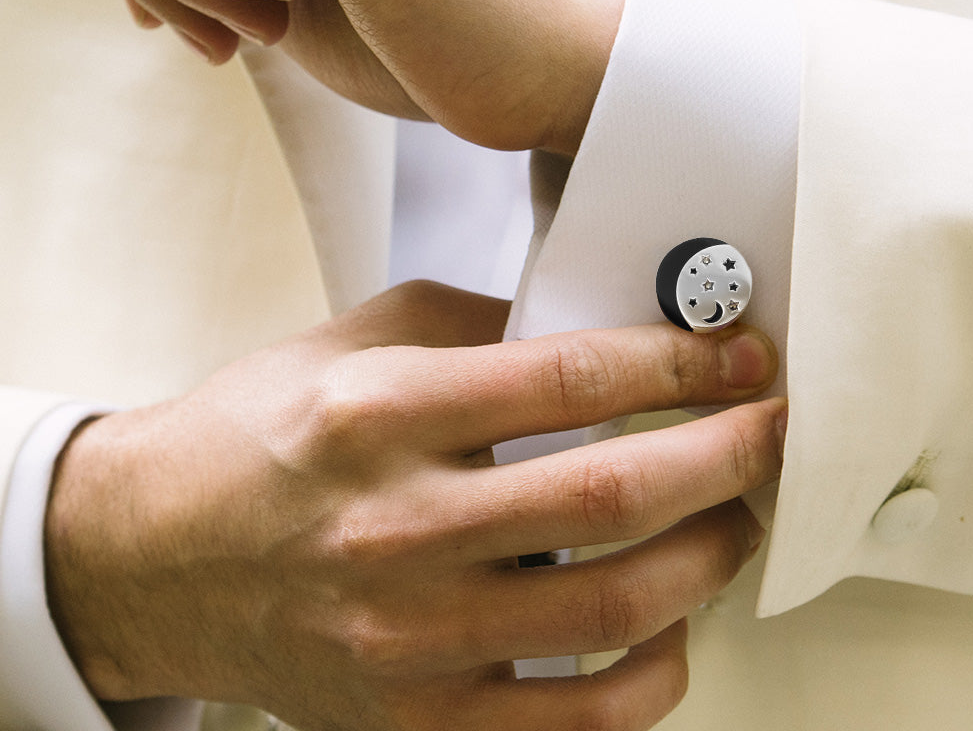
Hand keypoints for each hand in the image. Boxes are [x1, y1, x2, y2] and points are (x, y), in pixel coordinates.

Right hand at [45, 282, 784, 730]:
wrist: (158, 554)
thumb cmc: (262, 435)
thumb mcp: (356, 341)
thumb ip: (478, 326)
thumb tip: (597, 327)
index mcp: (380, 415)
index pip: (570, 378)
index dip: (678, 360)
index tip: (737, 355)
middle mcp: (396, 529)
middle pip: (615, 490)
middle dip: (728, 450)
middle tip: (770, 425)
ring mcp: (411, 639)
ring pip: (617, 605)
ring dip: (710, 552)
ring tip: (734, 513)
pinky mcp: (420, 719)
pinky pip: (580, 720)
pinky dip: (655, 671)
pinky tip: (669, 621)